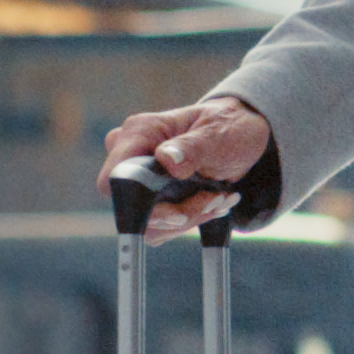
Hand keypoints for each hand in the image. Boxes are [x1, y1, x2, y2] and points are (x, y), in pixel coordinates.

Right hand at [98, 95, 275, 224]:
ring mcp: (140, 179)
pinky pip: (162, 226)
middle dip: (178, 214)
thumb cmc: (227, 127)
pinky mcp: (152, 197)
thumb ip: (191, 147)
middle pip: (134, 208)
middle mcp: (131, 156)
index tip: (179, 213)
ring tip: (220, 198)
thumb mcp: (217, 135)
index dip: (137, 203)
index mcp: (139, 133)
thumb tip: (167, 160)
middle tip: (215, 199)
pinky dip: (191, 220)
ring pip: (150, 224)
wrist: (239, 137)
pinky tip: (213, 202)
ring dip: (189, 218)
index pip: (113, 179)